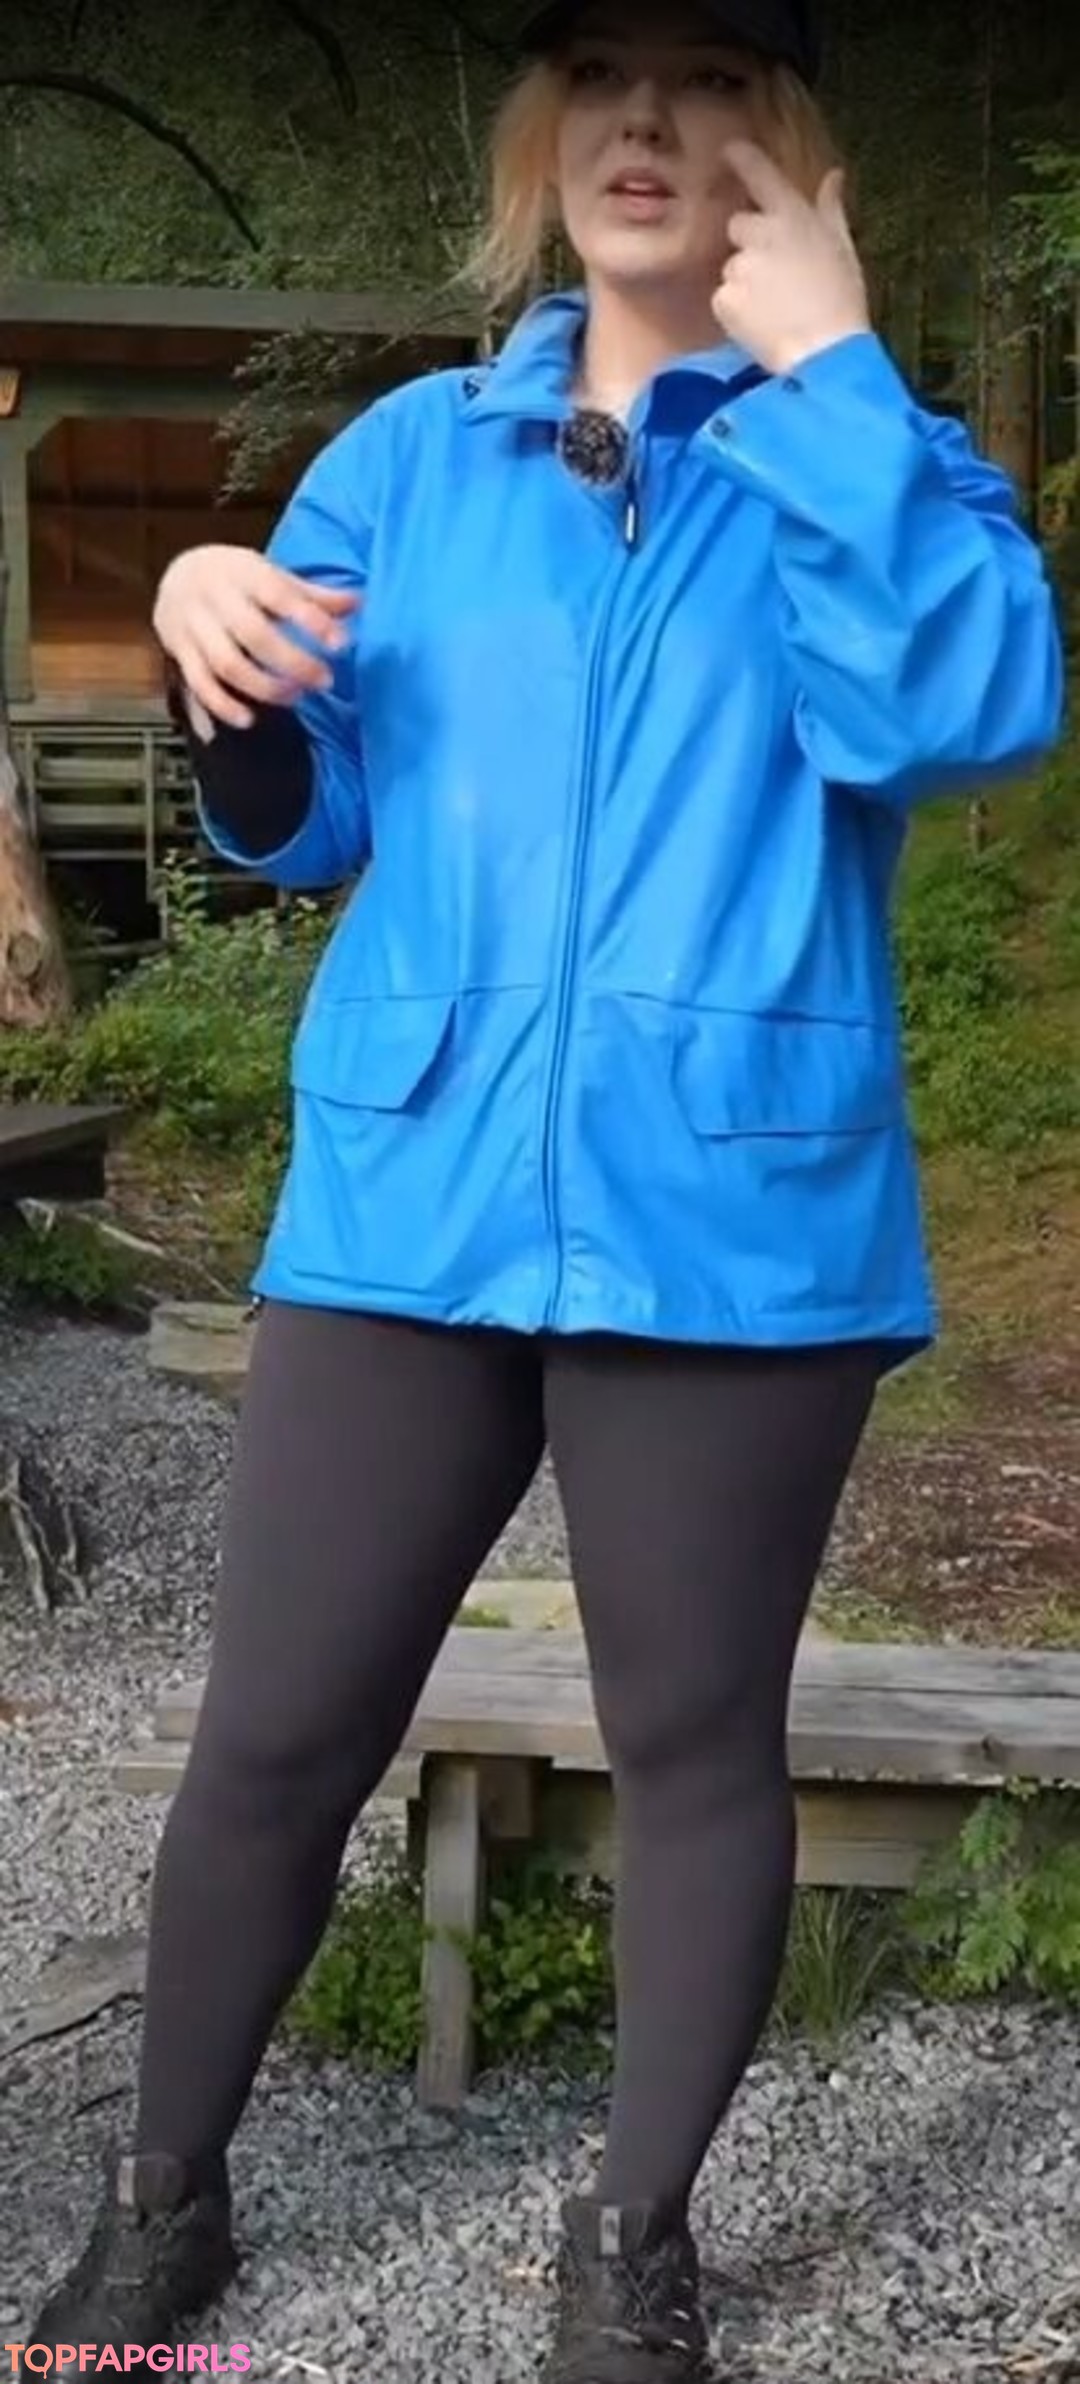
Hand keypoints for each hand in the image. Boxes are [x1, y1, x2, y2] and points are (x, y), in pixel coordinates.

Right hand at [153, 544, 359, 731]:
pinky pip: (199, 684)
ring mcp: (193, 625)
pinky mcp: (179, 651)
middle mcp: (214, 597)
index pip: (280, 595)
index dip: (312, 620)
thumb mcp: (272, 575)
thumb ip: (312, 595)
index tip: (341, 643)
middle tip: (325, 680)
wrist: (177, 573)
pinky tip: (248, 720)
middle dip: (293, 662)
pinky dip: (222, 705)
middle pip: (253, 634)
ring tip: (295, 697)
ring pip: (226, 663)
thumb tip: (357, 603)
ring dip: (263, 687)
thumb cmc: (237, 578)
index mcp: (242, 572)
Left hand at [712, 140, 870, 378]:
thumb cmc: (842, 303)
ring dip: (747, 282)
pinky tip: (762, 324)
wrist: (824, 356)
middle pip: (738, 225)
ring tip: (775, 308)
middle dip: (751, 244)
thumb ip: (830, 209)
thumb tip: (833, 176)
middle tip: (778, 277)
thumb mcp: (843, 249)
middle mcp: (760, 233)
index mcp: (793, 216)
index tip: (730, 150)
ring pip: (733, 266)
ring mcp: (739, 266)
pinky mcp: (724, 298)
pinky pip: (724, 298)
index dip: (742, 158)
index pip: (759, 173)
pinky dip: (737, 310)